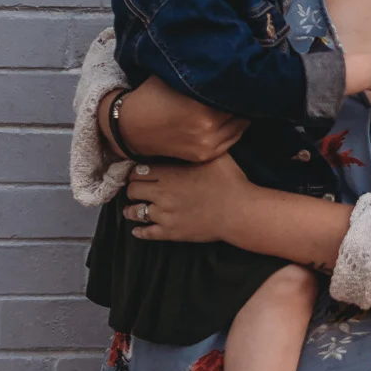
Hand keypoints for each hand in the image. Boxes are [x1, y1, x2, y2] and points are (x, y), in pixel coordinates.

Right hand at [103, 81, 247, 163]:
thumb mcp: (173, 77)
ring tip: (236, 103)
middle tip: (240, 89)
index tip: (240, 76)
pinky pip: (231, 141)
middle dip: (240, 99)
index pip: (236, 94)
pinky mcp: (204, 155)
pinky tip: (229, 118)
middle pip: (241, 111)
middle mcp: (208, 127)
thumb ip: (198, 71)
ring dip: (239, 114)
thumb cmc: (151, 96)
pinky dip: (233, 129)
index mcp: (202, 106)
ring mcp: (207, 145)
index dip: (239, 84)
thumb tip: (222, 58)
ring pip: (240, 126)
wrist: (130, 127)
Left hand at [124, 155, 253, 244]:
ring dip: (131, 209)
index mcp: (170, 173)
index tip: (137, 173)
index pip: (138, 171)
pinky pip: (147, 233)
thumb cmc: (231, 182)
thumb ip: (200, 148)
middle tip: (135, 190)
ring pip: (135, 212)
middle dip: (132, 189)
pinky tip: (137, 230)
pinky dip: (139, 231)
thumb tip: (198, 137)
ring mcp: (164, 214)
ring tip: (132, 209)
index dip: (135, 172)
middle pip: (132, 190)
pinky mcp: (171, 232)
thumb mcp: (217, 155)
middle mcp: (162, 193)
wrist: (239, 212)